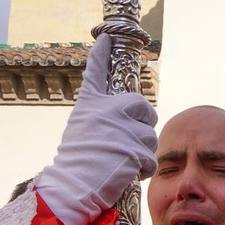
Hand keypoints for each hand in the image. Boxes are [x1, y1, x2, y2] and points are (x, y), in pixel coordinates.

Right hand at [34, 35, 157, 222]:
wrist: (73, 186)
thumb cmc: (77, 165)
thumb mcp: (83, 132)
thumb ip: (103, 120)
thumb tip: (128, 121)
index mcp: (91, 105)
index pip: (96, 73)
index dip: (100, 55)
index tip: (105, 37)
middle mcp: (107, 110)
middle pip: (144, 106)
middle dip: (145, 123)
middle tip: (133, 140)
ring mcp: (121, 127)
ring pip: (150, 136)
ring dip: (142, 153)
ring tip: (121, 163)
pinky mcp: (133, 148)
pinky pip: (151, 158)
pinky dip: (144, 169)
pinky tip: (128, 173)